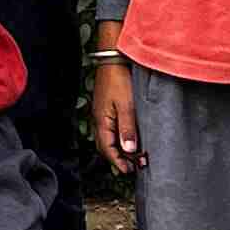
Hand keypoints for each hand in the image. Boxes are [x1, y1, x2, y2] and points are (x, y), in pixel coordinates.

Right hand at [91, 51, 139, 170]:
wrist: (112, 59)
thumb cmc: (119, 80)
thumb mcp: (126, 105)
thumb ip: (127, 128)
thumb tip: (129, 150)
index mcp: (102, 121)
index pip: (107, 149)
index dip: (117, 161)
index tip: (129, 171)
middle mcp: (99, 119)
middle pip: (104, 146)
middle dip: (116, 158)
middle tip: (130, 167)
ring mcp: (101, 113)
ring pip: (106, 138)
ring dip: (116, 149)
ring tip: (129, 156)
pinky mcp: (105, 107)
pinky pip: (108, 129)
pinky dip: (116, 138)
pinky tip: (125, 137)